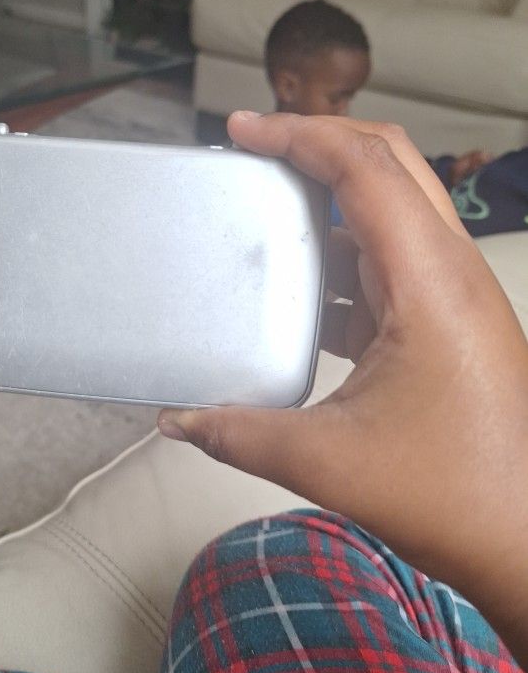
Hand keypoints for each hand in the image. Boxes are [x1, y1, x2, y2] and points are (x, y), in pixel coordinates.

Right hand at [158, 111, 527, 667]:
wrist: (527, 542)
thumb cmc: (459, 496)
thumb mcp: (329, 462)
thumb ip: (239, 435)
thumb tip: (179, 420)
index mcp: (431, 284)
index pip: (366, 167)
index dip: (300, 134)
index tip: (243, 130)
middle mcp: (449, 275)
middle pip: (388, 165)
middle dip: (318, 143)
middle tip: (255, 146)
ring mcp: (452, 298)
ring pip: (391, 211)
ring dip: (330, 199)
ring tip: (267, 208)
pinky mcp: (447, 325)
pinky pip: (389, 263)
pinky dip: (341, 256)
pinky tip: (299, 290)